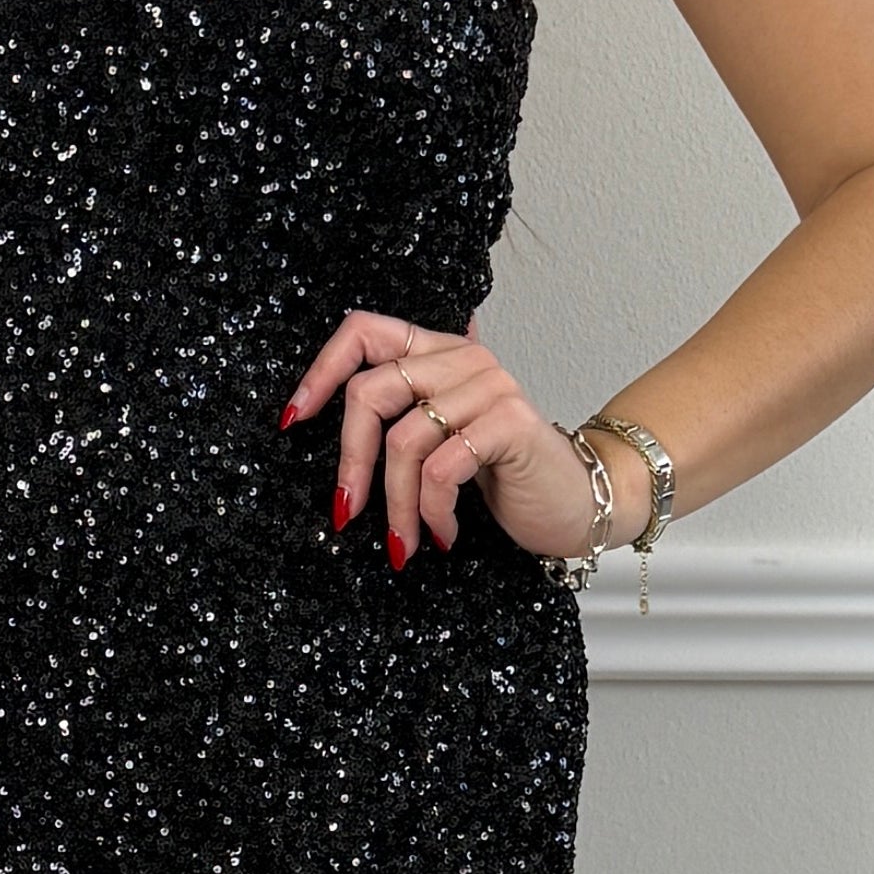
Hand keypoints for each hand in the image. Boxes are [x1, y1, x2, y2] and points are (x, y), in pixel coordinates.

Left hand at [281, 309, 613, 570]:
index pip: (364, 331)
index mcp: (439, 352)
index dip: (320, 371)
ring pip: (403, 442)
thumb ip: (401, 416)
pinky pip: (440, 470)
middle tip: (347, 511)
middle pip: (370, 393)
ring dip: (396, 507)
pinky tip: (443, 534)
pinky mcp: (509, 423)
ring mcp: (490, 386)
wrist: (578, 502)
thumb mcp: (443, 439)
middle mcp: (463, 358)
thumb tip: (322, 420)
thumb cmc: (504, 475)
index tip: (296, 420)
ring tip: (404, 542)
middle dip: (350, 462)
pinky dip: (432, 513)